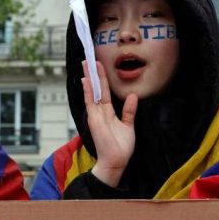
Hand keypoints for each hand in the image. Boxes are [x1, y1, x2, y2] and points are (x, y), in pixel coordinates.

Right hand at [81, 60, 136, 187]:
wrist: (116, 160)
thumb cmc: (121, 147)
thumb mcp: (128, 125)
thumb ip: (129, 111)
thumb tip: (133, 95)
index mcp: (108, 112)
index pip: (104, 91)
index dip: (103, 78)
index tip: (100, 66)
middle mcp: (100, 111)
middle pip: (96, 88)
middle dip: (94, 73)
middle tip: (90, 59)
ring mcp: (96, 114)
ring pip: (92, 91)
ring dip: (89, 77)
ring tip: (86, 63)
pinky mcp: (94, 119)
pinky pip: (90, 102)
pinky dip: (87, 90)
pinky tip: (86, 79)